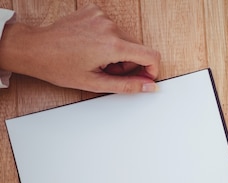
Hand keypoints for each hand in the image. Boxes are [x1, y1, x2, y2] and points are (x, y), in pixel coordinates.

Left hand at [0, 4, 160, 92]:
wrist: (35, 48)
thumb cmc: (58, 65)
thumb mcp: (96, 83)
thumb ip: (127, 85)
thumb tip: (148, 86)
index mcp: (112, 45)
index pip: (151, 55)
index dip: (153, 70)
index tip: (145, 77)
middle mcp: (109, 27)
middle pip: (138, 48)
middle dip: (129, 63)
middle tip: (109, 70)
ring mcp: (101, 17)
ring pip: (125, 38)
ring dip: (118, 51)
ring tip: (97, 58)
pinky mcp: (94, 11)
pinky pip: (112, 27)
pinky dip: (107, 38)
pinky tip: (92, 45)